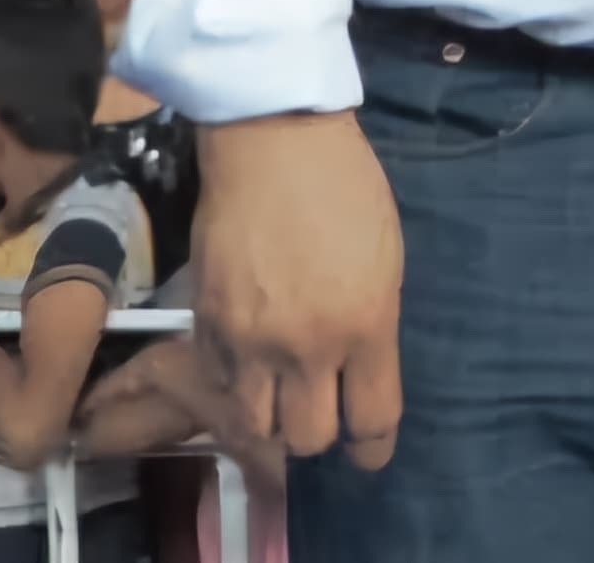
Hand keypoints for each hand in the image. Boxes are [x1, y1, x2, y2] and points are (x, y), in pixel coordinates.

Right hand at [196, 111, 407, 469]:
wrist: (273, 141)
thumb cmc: (345, 188)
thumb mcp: (386, 259)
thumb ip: (372, 325)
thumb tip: (359, 371)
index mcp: (367, 326)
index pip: (372, 420)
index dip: (372, 448)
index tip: (369, 452)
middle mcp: (308, 346)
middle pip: (308, 438)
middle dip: (319, 434)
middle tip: (321, 412)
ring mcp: (251, 340)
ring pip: (255, 425)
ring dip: (271, 417)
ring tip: (279, 395)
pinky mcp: (207, 324)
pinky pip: (219, 383)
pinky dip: (234, 382)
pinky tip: (246, 360)